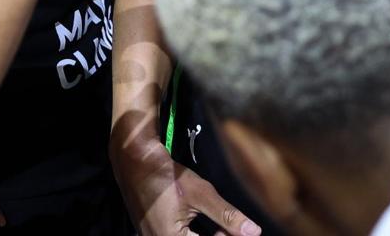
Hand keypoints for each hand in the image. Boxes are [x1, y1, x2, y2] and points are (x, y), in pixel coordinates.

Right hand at [113, 137, 261, 235]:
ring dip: (207, 235)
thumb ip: (227, 216)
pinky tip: (207, 226)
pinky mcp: (152, 233)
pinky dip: (194, 233)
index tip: (242, 232)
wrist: (135, 161)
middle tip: (233, 229)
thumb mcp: (202, 194)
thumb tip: (254, 232)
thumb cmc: (167, 177)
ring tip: (222, 228)